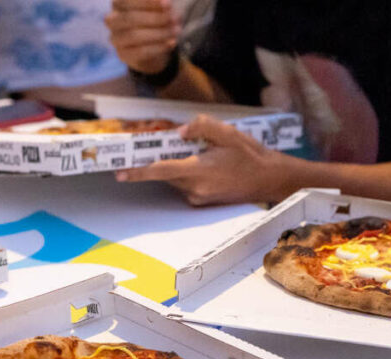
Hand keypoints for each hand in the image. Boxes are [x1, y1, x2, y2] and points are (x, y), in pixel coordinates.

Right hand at [106, 0, 179, 74]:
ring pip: (134, 35)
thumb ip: (160, 5)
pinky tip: (172, 42)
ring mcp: (115, 39)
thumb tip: (166, 5)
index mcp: (118, 4)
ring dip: (159, 33)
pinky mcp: (123, 54)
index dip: (147, 2)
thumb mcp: (158, 7)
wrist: (153, 45)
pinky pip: (140, 52)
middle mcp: (112, 20)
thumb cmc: (155, 18)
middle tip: (175, 19)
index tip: (168, 4)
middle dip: (155, 18)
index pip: (127, 1)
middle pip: (130, 18)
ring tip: (176, 31)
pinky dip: (159, 47)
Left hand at [116, 115, 288, 205]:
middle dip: (155, 160)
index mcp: (199, 171)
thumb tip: (181, 130)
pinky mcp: (202, 201)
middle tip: (146, 147)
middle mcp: (195, 188)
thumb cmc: (251, 155)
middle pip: (164, 174)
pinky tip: (199, 161)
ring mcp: (198, 197)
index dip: (138, 171)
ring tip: (188, 150)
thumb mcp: (228, 133)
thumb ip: (202, 126)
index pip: (161, 170)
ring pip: (174, 178)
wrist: (270, 179)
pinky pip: (184, 184)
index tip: (120, 172)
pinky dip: (184, 171)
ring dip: (172, 165)